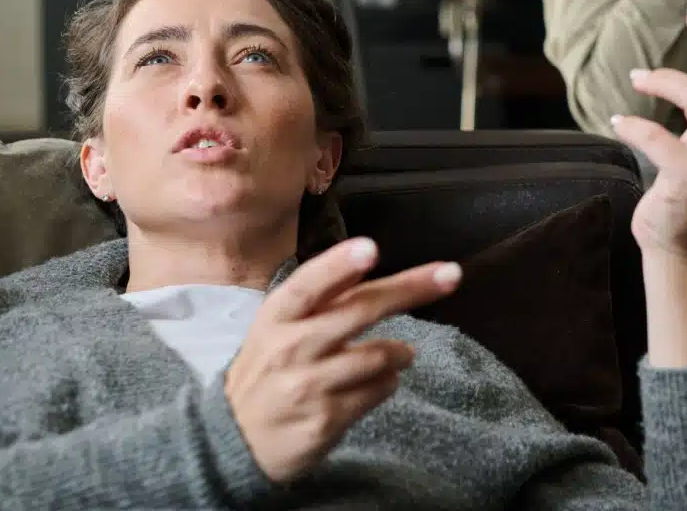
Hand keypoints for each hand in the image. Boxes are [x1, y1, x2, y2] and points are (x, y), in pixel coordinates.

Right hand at [223, 238, 460, 482]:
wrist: (236, 439)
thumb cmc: (269, 369)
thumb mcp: (276, 327)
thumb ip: (320, 298)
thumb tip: (368, 258)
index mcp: (277, 316)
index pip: (308, 285)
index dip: (339, 266)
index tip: (370, 248)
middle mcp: (290, 347)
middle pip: (358, 311)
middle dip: (409, 289)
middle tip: (451, 275)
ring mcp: (307, 386)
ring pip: (377, 356)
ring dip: (400, 353)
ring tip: (401, 355)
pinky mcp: (325, 419)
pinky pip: (377, 392)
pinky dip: (388, 383)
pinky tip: (380, 383)